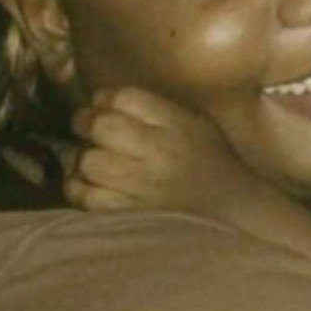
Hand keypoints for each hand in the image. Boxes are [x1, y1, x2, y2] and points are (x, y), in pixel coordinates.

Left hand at [65, 87, 254, 218]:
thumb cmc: (210, 157)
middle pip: (101, 127)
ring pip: (89, 162)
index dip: (103, 97)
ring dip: (83, 157)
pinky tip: (88, 183)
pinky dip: (79, 188)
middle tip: (87, 128)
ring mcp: (142, 185)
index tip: (102, 104)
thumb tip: (106, 100)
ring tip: (91, 157)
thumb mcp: (195, 120)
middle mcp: (157, 152)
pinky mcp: (131, 213)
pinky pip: (88, 198)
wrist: (230, 205)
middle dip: (85, 123)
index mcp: (174, 123)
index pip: (123, 98)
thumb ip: (156, 108)